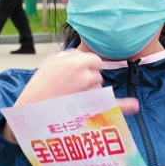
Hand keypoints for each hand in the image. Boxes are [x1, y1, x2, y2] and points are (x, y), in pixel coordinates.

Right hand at [3, 50, 138, 143]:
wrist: (31, 110)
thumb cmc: (39, 87)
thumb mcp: (50, 62)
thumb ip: (68, 56)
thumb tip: (81, 55)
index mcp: (76, 61)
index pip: (94, 60)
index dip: (87, 67)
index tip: (79, 75)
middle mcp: (86, 75)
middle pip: (97, 75)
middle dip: (88, 80)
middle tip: (70, 88)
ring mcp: (90, 92)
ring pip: (98, 89)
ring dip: (90, 93)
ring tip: (70, 99)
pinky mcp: (91, 108)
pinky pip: (112, 104)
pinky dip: (124, 105)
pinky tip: (133, 105)